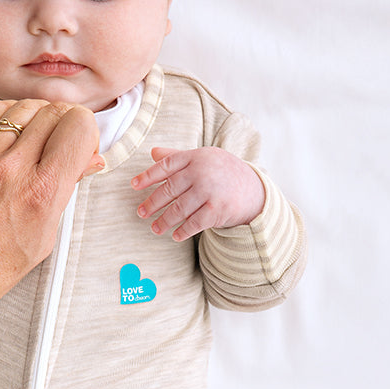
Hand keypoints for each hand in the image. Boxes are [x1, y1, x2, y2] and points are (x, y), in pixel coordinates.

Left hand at [0, 99, 101, 327]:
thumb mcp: (41, 241)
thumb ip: (66, 194)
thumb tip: (89, 160)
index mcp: (39, 195)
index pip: (78, 128)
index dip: (88, 134)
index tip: (81, 149)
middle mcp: (11, 170)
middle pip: (55, 112)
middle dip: (67, 125)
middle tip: (61, 147)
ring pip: (25, 107)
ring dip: (39, 119)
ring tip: (36, 143)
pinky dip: (10, 117)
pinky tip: (11, 135)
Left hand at [131, 146, 264, 240]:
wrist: (256, 190)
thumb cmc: (223, 172)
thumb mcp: (203, 159)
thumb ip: (178, 157)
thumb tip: (152, 152)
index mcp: (196, 157)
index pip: (166, 166)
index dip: (148, 176)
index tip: (134, 186)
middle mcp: (202, 172)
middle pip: (169, 189)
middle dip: (152, 203)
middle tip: (141, 212)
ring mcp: (210, 191)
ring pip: (179, 209)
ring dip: (164, 221)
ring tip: (155, 228)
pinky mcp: (217, 210)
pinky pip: (194, 224)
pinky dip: (183, 231)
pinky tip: (175, 236)